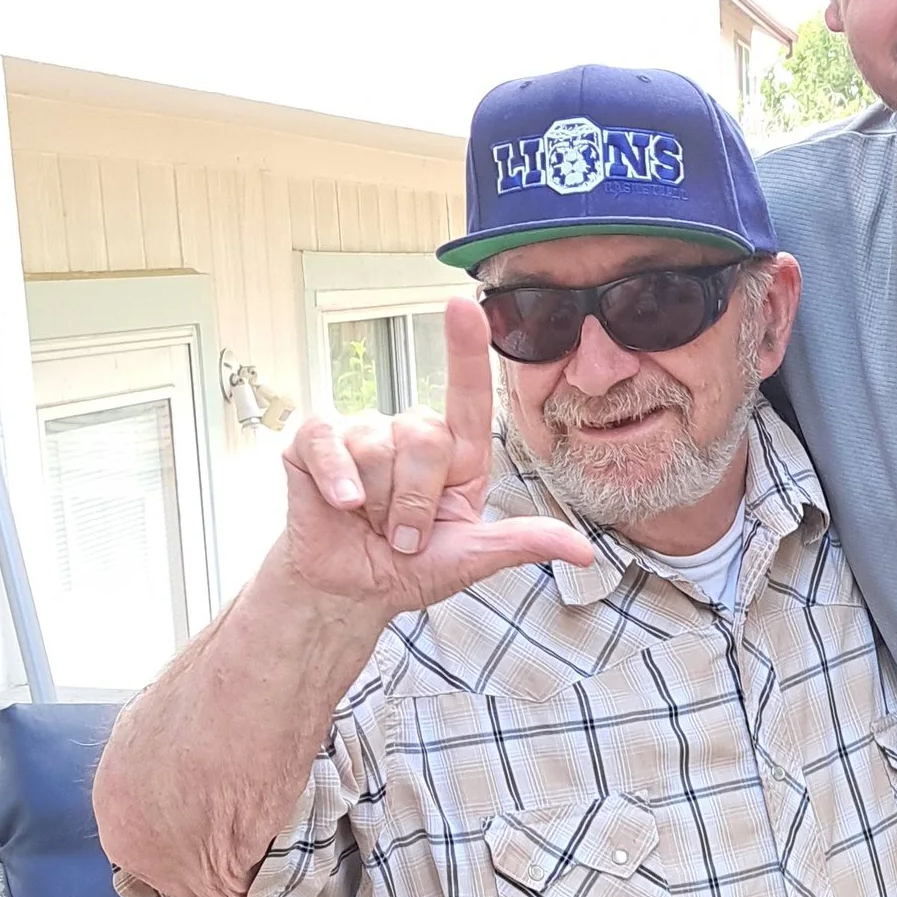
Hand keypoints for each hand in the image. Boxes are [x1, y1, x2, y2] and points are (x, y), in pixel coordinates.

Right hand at [278, 297, 593, 614]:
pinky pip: (328, 444)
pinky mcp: (313, 442)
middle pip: (424, 438)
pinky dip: (337, 480)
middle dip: (415, 500)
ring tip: (372, 525)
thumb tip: (582, 549)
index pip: (467, 395)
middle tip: (405, 535)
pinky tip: (342, 506)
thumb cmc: (408, 567)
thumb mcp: (471, 558)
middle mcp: (411, 434)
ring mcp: (361, 433)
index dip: (465, 348)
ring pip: (377, 448)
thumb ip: (521, 543)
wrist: (348, 591)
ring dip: (378, 504)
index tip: (464, 305)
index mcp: (456, 455)